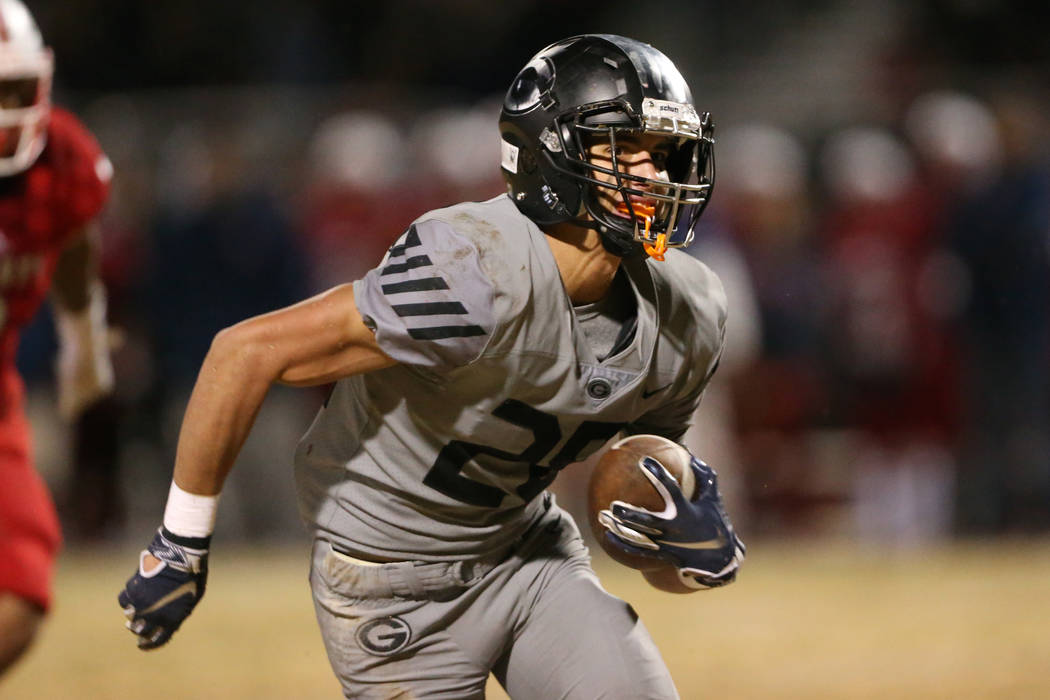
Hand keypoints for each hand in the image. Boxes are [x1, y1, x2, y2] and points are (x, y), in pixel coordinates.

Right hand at [118, 528, 208, 648]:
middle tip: (136, 626)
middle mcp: (155, 615)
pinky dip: (127, 600)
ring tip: (134, 611)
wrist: (182, 554)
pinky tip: (131, 596)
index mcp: (173, 619)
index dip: (148, 645)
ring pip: (130, 617)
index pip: (157, 641)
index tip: (141, 645)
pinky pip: (124, 601)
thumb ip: (181, 611)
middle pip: (140, 630)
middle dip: (138, 630)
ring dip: (132, 615)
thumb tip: (170, 621)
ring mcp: (142, 603)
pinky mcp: (133, 589)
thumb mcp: (194, 595)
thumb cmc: (194, 572)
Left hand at [599, 456, 745, 588]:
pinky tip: (608, 534)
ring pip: (639, 539)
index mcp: (687, 512)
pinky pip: (638, 551)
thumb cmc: (715, 523)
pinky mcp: (661, 555)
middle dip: (631, 515)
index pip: (671, 490)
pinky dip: (622, 544)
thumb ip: (704, 477)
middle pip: (649, 523)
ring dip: (619, 529)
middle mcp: (675, 530)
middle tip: (613, 505)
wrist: (719, 560)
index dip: (658, 474)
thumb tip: (691, 455)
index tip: (644, 461)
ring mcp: (666, 545)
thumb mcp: (713, 499)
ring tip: (602, 517)